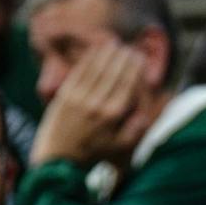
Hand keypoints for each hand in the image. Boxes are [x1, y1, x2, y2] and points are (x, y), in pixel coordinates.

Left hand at [31, 41, 149, 167]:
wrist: (59, 160)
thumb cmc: (94, 156)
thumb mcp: (120, 150)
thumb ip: (135, 132)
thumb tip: (146, 115)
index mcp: (113, 116)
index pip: (127, 85)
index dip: (134, 69)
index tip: (140, 58)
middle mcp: (97, 104)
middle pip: (113, 73)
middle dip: (123, 58)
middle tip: (130, 48)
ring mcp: (79, 97)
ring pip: (97, 69)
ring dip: (107, 54)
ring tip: (115, 44)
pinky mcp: (65, 95)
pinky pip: (80, 71)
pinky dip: (89, 59)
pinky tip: (95, 51)